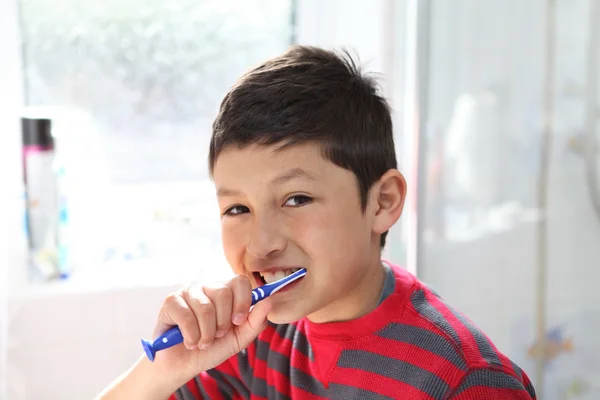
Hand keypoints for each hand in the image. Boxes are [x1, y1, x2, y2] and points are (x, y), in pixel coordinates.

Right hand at [151, 275, 270, 386]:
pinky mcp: (171, 301)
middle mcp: (208, 288)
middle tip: (217, 335)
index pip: (240, 281)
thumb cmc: (210, 349)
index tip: (239, 321)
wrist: (182, 366)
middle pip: (224, 293)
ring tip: (202, 342)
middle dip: (223, 323)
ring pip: (206, 308)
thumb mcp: (238, 339)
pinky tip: (189, 342)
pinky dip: (191, 336)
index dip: (243, 302)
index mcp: (226, 293)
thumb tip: (268, 302)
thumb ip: (255, 322)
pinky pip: (187, 316)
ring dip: (206, 334)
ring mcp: (188, 292)